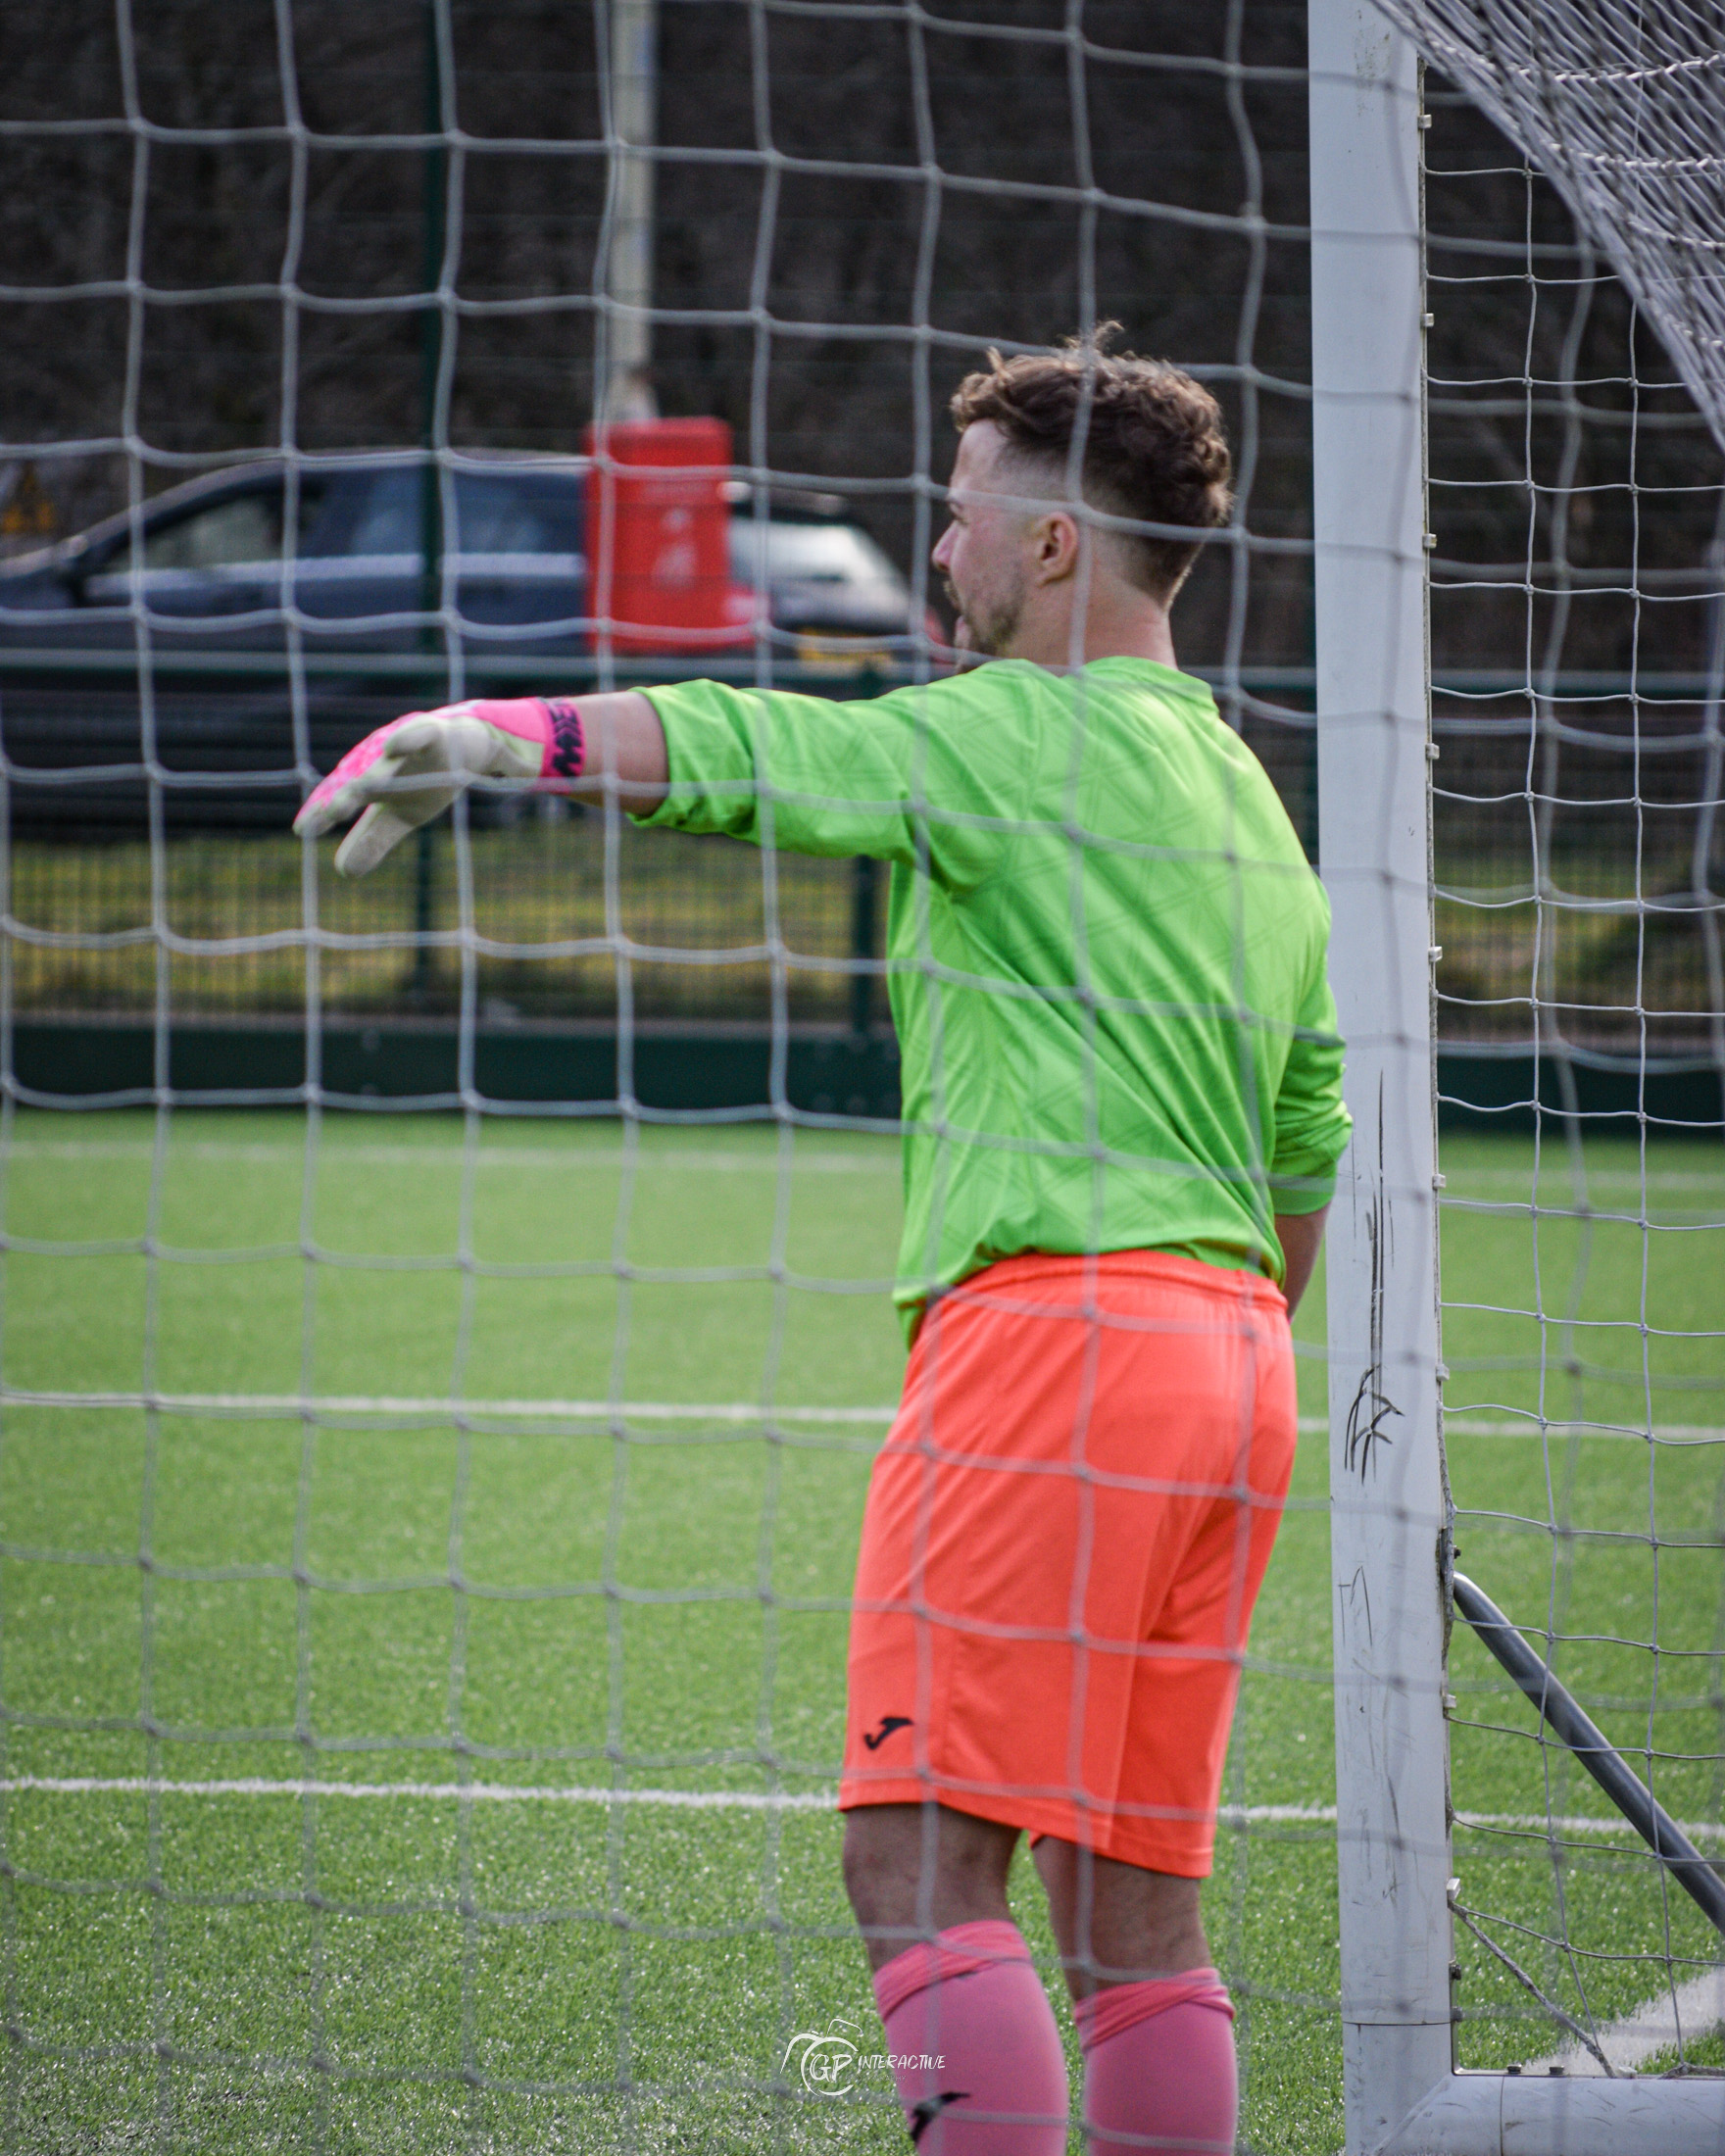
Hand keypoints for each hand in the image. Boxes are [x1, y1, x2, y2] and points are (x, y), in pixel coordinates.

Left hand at [293, 697, 583, 876]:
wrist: (466, 746)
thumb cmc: (426, 781)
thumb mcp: (401, 816)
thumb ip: (373, 840)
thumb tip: (344, 871)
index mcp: (371, 787)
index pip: (341, 799)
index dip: (320, 813)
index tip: (302, 829)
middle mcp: (380, 766)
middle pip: (361, 784)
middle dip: (347, 796)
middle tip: (332, 811)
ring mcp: (405, 750)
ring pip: (387, 764)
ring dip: (375, 776)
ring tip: (361, 788)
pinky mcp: (431, 733)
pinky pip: (417, 735)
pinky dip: (406, 741)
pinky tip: (392, 748)